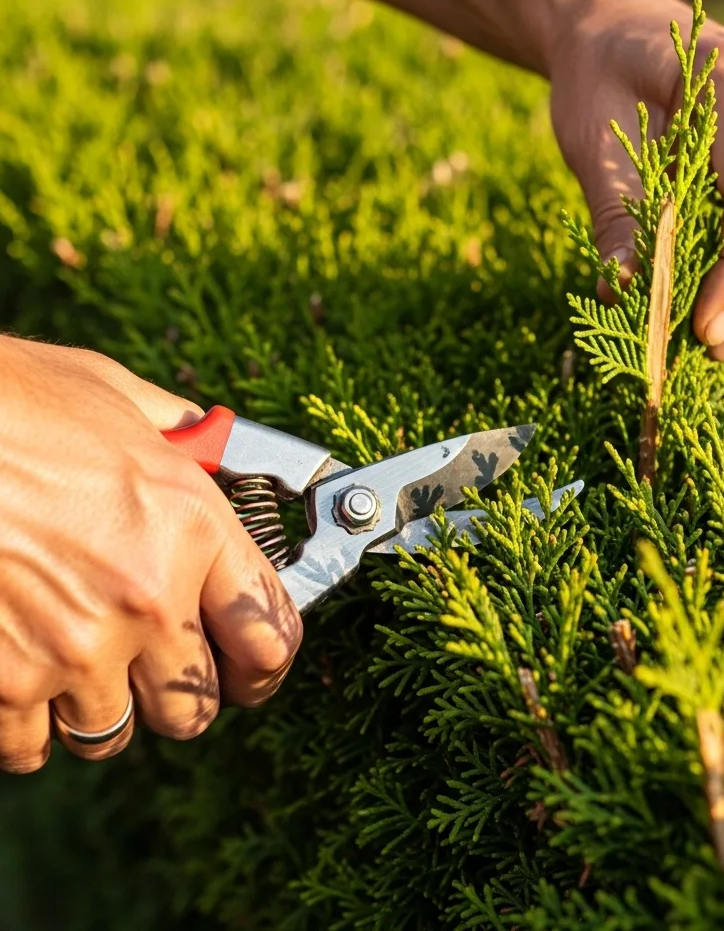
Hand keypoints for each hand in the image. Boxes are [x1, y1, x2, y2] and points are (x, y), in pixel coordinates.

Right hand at [0, 338, 300, 771]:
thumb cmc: (14, 402)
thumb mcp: (123, 402)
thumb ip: (183, 443)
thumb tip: (215, 452)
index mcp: (193, 525)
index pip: (270, 638)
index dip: (263, 666)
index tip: (251, 671)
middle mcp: (147, 597)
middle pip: (195, 707)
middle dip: (178, 692)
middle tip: (155, 666)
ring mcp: (74, 647)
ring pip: (111, 733)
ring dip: (99, 705)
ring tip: (77, 655)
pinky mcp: (3, 682)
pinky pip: (32, 747)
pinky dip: (28, 723)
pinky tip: (23, 668)